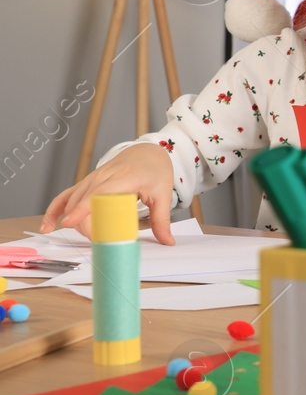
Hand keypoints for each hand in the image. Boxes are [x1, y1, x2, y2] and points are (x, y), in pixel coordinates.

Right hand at [41, 143, 176, 243]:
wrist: (148, 153)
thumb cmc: (155, 171)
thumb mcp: (163, 194)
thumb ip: (162, 219)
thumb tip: (167, 241)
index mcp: (122, 177)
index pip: (97, 194)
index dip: (82, 209)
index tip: (70, 222)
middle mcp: (103, 176)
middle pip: (82, 201)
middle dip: (82, 222)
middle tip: (95, 240)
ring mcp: (92, 178)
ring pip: (73, 199)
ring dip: (72, 218)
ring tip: (81, 236)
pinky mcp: (87, 183)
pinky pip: (67, 195)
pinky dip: (55, 209)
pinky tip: (49, 225)